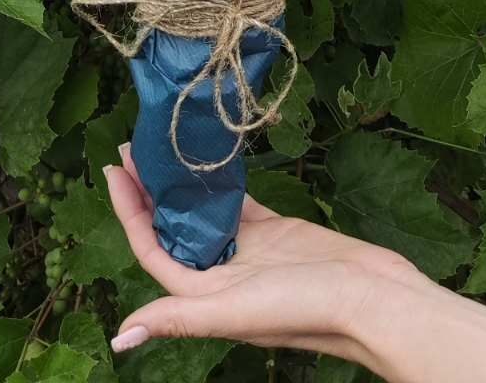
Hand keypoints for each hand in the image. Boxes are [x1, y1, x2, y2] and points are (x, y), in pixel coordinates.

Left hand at [103, 145, 427, 365]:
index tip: (115, 171)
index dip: (130, 212)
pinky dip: (222, 184)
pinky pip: (239, 204)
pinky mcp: (276, 232)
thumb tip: (120, 337)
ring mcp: (249, 252)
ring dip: (181, 186)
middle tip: (132, 149)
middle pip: (172, 228)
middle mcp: (221, 274)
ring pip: (203, 214)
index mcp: (204, 295)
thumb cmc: (302, 308)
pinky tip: (210, 161)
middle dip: (148, 192)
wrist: (371, 297)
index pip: (152, 248)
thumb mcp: (233, 310)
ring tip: (163, 148)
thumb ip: (178, 318)